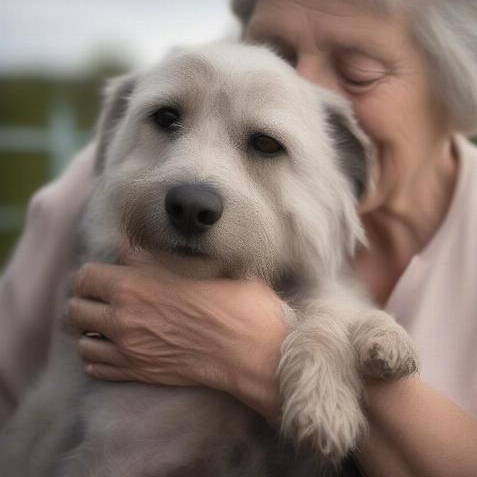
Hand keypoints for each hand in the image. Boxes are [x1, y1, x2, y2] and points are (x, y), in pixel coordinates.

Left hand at [66, 250, 289, 419]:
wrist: (253, 348)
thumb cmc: (233, 301)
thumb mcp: (198, 266)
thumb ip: (155, 258)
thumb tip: (128, 249)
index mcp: (134, 287)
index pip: (85, 277)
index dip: (94, 272)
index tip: (109, 271)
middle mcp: (122, 321)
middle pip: (75, 310)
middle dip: (87, 300)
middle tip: (107, 295)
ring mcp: (129, 352)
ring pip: (81, 343)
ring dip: (91, 330)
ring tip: (111, 322)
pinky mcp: (140, 374)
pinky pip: (96, 370)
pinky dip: (99, 357)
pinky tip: (117, 347)